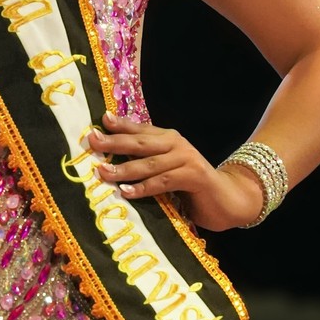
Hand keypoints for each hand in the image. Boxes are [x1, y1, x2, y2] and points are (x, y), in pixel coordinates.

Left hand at [87, 111, 265, 231]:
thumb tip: (110, 162)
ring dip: (125, 168)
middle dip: (114, 141)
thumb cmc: (191, 186)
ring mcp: (186, 159)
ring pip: (149, 163)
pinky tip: (127, 192)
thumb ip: (146, 163)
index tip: (99, 121)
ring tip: (103, 172)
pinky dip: (144, 187)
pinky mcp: (194, 176)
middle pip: (140, 141)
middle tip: (92, 141)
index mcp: (168, 139)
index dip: (120, 124)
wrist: (227, 198)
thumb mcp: (166, 170)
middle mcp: (176, 144)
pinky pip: (164, 181)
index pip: (139, 129)